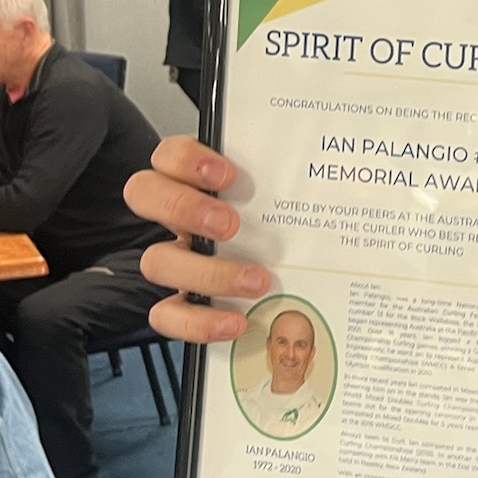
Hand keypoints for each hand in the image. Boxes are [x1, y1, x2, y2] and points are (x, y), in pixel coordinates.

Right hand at [124, 136, 271, 342]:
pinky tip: (235, 321)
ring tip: (255, 279)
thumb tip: (333, 180)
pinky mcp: (176, 302)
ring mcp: (173, 257)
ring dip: (207, 272)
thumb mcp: (279, 197)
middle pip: (144, 195)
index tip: (227, 175)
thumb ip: (285, 184)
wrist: (274, 274)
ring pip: (157, 261)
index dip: (188, 160)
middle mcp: (177, 216)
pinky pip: (166, 315)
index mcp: (195, 181)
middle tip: (229, 224)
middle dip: (185, 208)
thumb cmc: (276, 224)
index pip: (168, 155)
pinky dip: (198, 322)